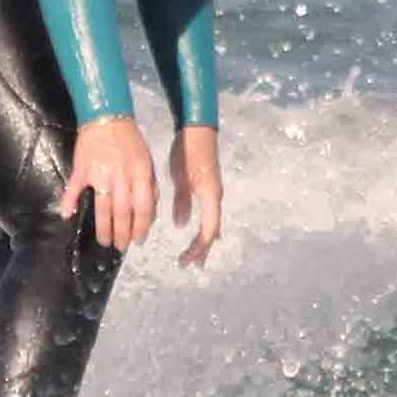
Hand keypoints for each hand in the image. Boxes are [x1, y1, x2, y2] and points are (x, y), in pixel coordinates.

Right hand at [59, 116, 156, 250]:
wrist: (106, 116)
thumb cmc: (130, 140)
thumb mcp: (148, 160)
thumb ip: (149, 185)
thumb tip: (149, 210)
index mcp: (141, 173)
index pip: (142, 208)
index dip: (141, 227)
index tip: (138, 240)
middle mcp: (121, 176)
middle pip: (122, 213)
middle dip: (122, 234)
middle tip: (121, 247)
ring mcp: (100, 173)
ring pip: (102, 208)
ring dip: (103, 228)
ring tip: (105, 241)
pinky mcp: (82, 169)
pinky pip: (73, 189)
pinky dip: (67, 202)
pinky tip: (65, 216)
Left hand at [169, 124, 222, 267]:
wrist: (198, 131)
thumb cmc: (188, 151)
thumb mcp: (181, 177)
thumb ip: (182, 201)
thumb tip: (180, 225)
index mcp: (210, 196)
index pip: (208, 230)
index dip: (198, 248)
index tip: (185, 260)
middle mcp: (215, 197)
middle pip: (212, 231)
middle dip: (202, 249)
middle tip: (190, 265)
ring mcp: (214, 193)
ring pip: (212, 224)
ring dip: (203, 241)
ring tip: (194, 256)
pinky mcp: (210, 188)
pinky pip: (209, 215)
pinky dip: (204, 229)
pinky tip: (197, 233)